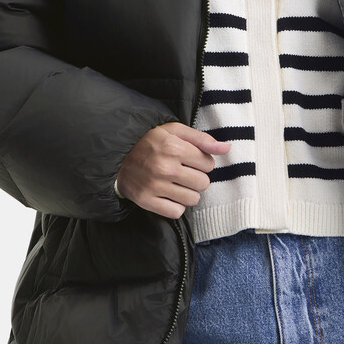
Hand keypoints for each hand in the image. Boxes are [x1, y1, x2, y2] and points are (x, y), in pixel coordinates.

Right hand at [115, 122, 230, 219]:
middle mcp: (165, 168)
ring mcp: (155, 186)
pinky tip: (168, 195)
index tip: (190, 159)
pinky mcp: (147, 201)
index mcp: (174, 147)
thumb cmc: (149, 140)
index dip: (202, 162)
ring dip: (188, 193)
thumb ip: (202, 139)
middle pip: (203, 183)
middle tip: (184, 172)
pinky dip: (176, 206)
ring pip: (193, 199)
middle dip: (197, 177)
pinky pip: (176, 212)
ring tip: (177, 184)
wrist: (117, 156)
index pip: (209, 164)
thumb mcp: (174, 131)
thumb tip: (227, 148)